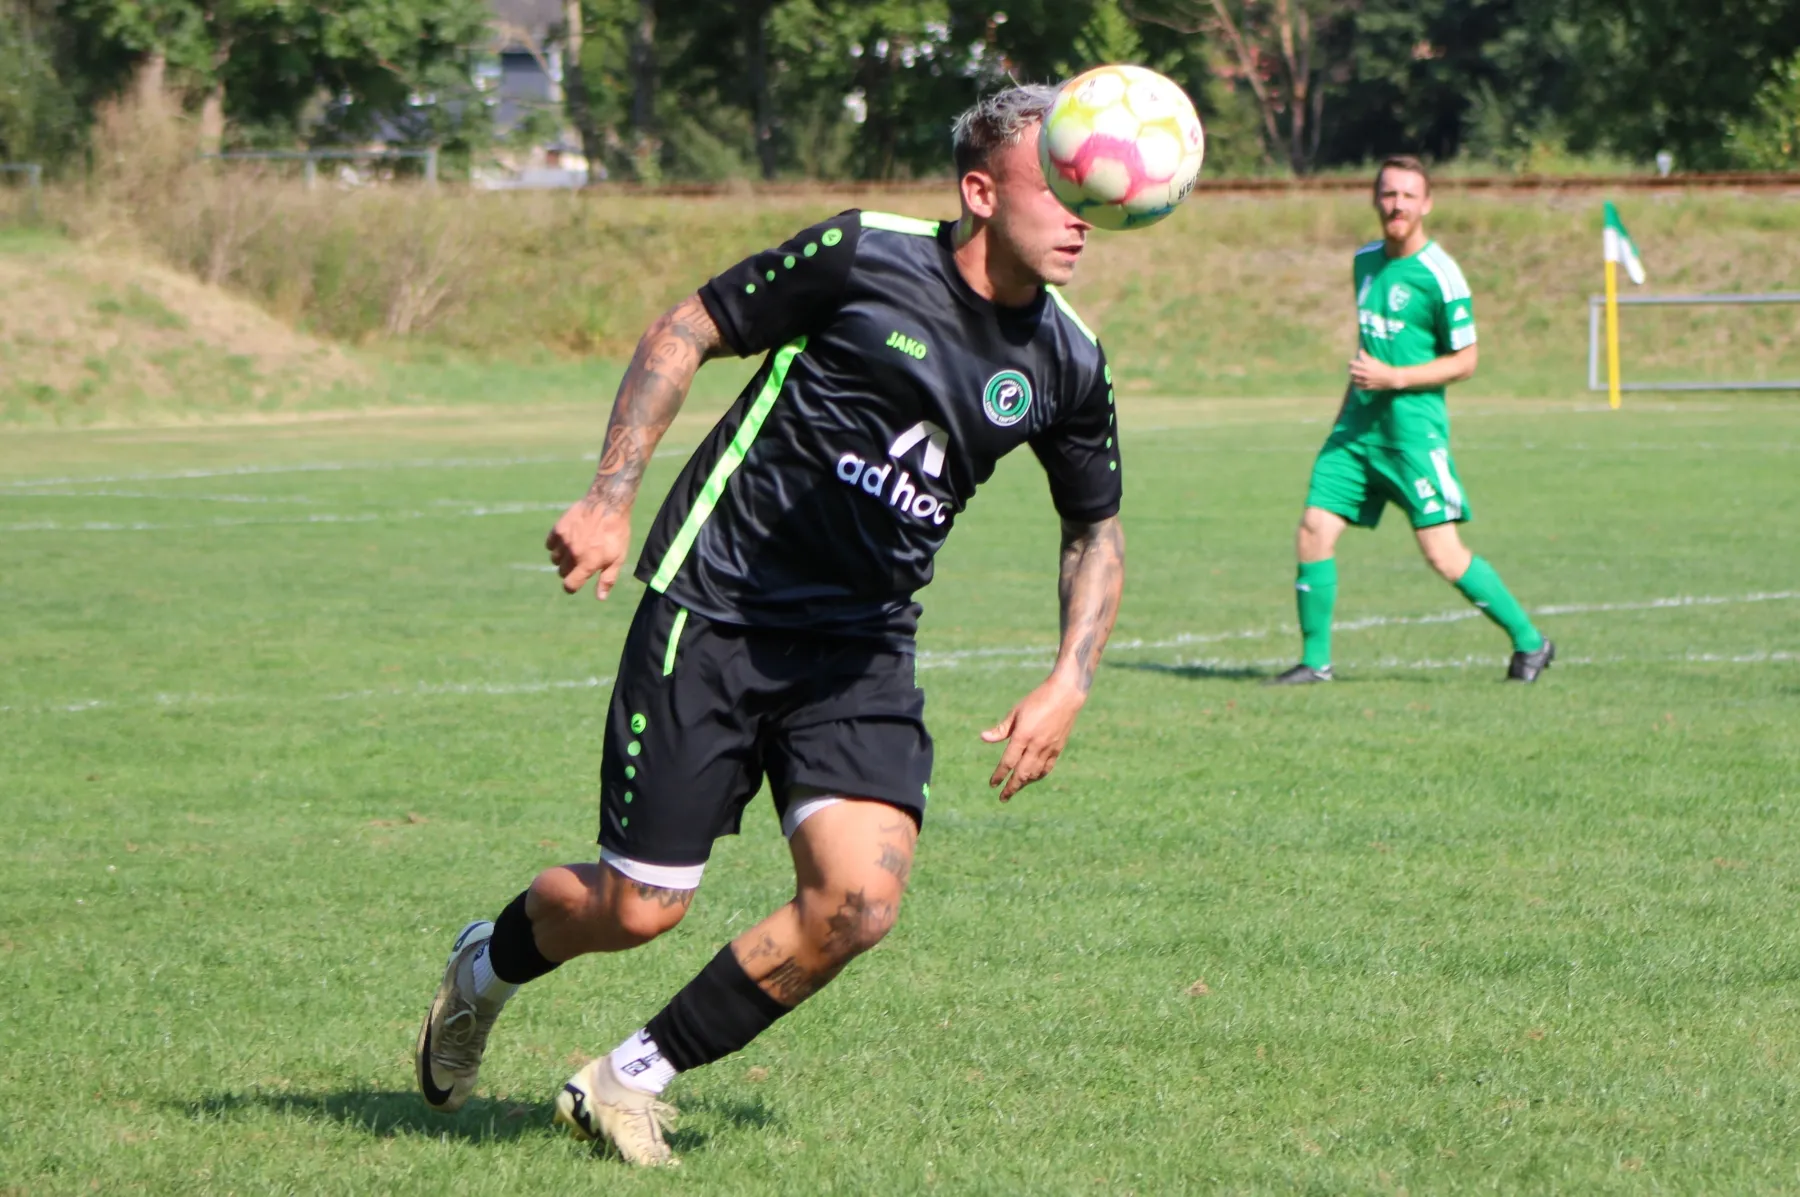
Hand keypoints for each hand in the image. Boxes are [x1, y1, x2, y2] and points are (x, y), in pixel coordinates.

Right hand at [545, 500, 631, 599]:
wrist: (608, 504)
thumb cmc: (616, 533)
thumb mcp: (618, 558)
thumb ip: (607, 579)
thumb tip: (600, 598)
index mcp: (588, 563)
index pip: (570, 585)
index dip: (572, 586)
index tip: (575, 581)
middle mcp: (574, 554)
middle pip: (562, 572)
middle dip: (570, 570)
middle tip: (581, 560)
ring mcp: (564, 541)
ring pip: (555, 558)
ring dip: (562, 557)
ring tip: (575, 548)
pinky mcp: (558, 529)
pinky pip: (550, 544)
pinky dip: (556, 544)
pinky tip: (568, 539)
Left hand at [980, 676, 1086, 801]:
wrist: (1065, 695)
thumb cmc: (1037, 700)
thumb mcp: (1016, 712)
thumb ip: (1001, 729)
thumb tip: (984, 738)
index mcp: (1023, 735)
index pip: (1008, 761)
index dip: (999, 775)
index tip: (993, 784)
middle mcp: (1036, 745)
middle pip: (1021, 773)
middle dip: (1011, 787)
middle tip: (1003, 798)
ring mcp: (1049, 748)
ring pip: (1034, 773)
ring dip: (1023, 784)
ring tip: (1015, 789)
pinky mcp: (1058, 748)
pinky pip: (1047, 768)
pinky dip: (1038, 776)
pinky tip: (1031, 779)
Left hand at [1348, 350, 1403, 391]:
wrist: (1393, 378)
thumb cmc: (1386, 368)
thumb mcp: (1376, 361)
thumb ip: (1368, 358)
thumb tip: (1361, 352)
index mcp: (1368, 365)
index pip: (1358, 358)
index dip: (1359, 354)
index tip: (1359, 353)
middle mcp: (1365, 372)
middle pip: (1352, 369)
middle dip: (1351, 366)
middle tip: (1351, 364)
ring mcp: (1366, 380)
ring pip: (1354, 378)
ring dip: (1353, 375)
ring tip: (1353, 373)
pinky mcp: (1368, 386)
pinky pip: (1358, 386)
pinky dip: (1356, 383)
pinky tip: (1357, 381)